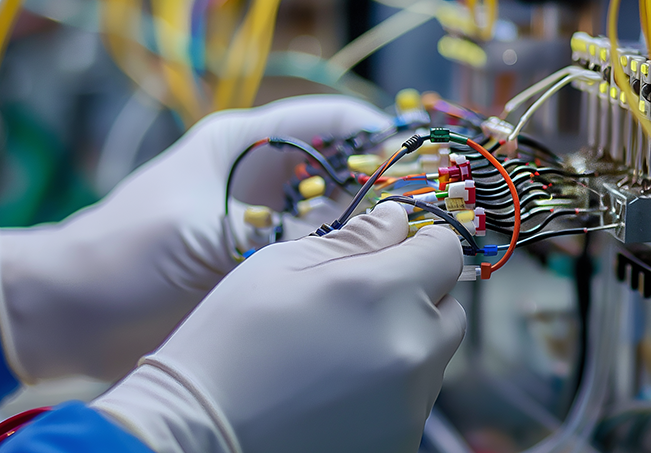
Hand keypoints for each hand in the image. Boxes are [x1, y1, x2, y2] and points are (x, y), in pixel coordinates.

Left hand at [0, 95, 389, 382]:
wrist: (70, 309)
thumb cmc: (124, 256)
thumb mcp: (208, 237)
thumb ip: (285, 235)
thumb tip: (367, 234)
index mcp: (242, 144)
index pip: (326, 119)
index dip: (377, 130)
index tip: (423, 157)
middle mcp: (257, 175)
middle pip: (337, 166)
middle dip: (383, 182)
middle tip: (429, 211)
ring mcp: (257, 216)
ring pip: (329, 210)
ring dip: (365, 223)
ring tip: (411, 244)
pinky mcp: (253, 254)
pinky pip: (309, 249)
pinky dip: (338, 257)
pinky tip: (368, 273)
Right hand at [91, 203, 466, 452]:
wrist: (200, 434)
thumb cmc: (230, 341)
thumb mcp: (282, 265)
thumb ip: (353, 239)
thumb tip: (397, 221)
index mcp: (384, 293)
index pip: (447, 251)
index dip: (424, 243)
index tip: (399, 248)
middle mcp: (412, 350)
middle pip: (450, 307)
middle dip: (419, 294)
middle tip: (364, 300)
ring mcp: (410, 404)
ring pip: (435, 355)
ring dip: (406, 340)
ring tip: (344, 348)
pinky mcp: (401, 442)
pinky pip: (414, 398)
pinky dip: (392, 385)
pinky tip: (340, 387)